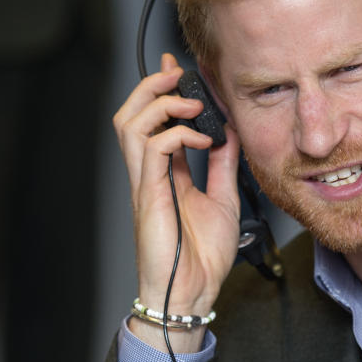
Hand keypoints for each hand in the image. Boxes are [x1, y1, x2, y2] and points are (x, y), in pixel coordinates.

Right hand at [113, 53, 241, 350]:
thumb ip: (223, 165)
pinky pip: (152, 150)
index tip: (178, 68)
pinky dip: (176, 134)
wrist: (193, 293)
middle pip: (131, 114)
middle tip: (178, 75)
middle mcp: (148, 174)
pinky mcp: (148, 195)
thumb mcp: (224, 199)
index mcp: (163, 174)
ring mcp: (145, 183)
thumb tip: (230, 133)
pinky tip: (201, 138)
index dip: (162, 91)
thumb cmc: (202, 256)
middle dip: (152, 87)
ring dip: (160, 104)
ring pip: (131, 125)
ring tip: (190, 102)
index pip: (154, 122)